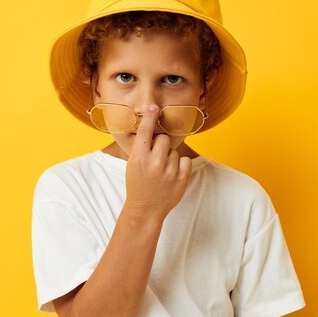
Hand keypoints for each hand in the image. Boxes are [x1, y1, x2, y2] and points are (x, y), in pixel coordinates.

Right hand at [123, 104, 192, 218]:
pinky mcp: (181, 179)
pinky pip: (185, 160)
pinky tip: (172, 175)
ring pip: (174, 151)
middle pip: (164, 139)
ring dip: (170, 158)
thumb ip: (142, 148)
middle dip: (161, 145)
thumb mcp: (133, 164)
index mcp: (139, 158)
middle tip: (155, 159)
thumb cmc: (138, 183)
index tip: (155, 107)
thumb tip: (155, 128)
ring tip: (161, 172)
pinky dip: (180, 165)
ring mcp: (169, 172)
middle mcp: (154, 163)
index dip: (150, 117)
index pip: (146, 131)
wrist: (145, 209)